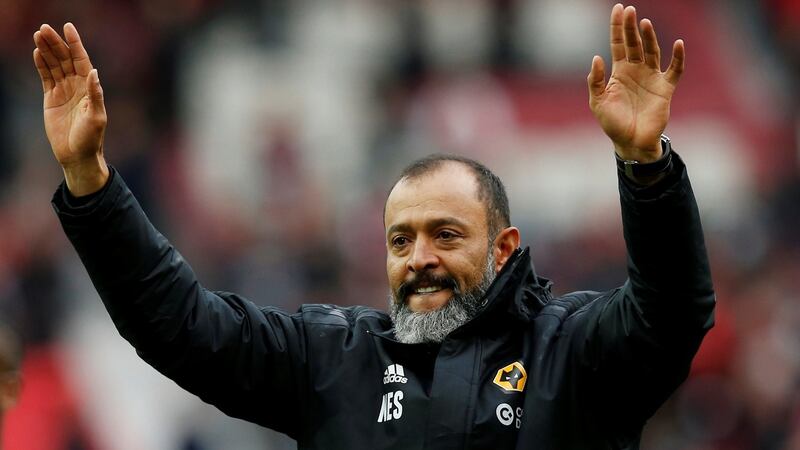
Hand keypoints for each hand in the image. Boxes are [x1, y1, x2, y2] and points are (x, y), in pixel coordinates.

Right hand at [33, 23, 107, 195]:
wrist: (77, 155)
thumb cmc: (91, 138)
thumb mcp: (96, 117)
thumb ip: (94, 94)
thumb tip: (93, 72)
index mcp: (89, 88)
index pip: (81, 60)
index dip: (75, 43)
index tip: (68, 27)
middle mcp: (77, 86)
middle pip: (65, 59)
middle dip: (55, 43)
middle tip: (44, 28)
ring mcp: (64, 91)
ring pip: (54, 65)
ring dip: (46, 50)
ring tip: (38, 35)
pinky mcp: (51, 98)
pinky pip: (45, 77)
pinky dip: (41, 65)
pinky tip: (36, 53)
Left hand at [588, 4, 683, 162]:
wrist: (631, 143)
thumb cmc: (613, 124)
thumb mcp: (598, 102)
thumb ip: (595, 81)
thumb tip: (597, 57)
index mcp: (619, 72)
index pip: (617, 44)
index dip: (617, 27)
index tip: (618, 9)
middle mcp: (636, 71)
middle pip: (634, 43)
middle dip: (631, 27)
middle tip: (630, 10)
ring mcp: (651, 78)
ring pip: (652, 51)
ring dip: (649, 37)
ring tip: (644, 23)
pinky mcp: (665, 88)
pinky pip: (674, 70)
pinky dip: (677, 57)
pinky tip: (678, 44)